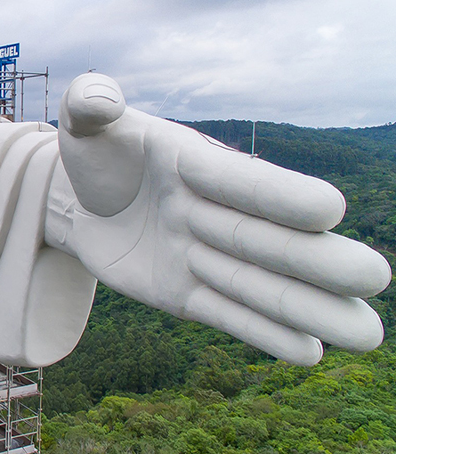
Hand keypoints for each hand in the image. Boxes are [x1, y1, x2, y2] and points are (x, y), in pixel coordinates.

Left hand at [46, 73, 389, 365]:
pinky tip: (311, 354)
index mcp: (196, 164)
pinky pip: (226, 316)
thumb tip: (96, 99)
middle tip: (373, 276)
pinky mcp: (185, 295)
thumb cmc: (95, 155)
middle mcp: (213, 212)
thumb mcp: (84, 124)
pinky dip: (264, 335)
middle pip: (270, 241)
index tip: (328, 209)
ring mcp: (203, 257)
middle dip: (319, 261)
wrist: (80, 202)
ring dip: (311, 310)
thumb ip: (90, 102)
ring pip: (260, 287)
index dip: (281, 195)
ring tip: (368, 335)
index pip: (242, 182)